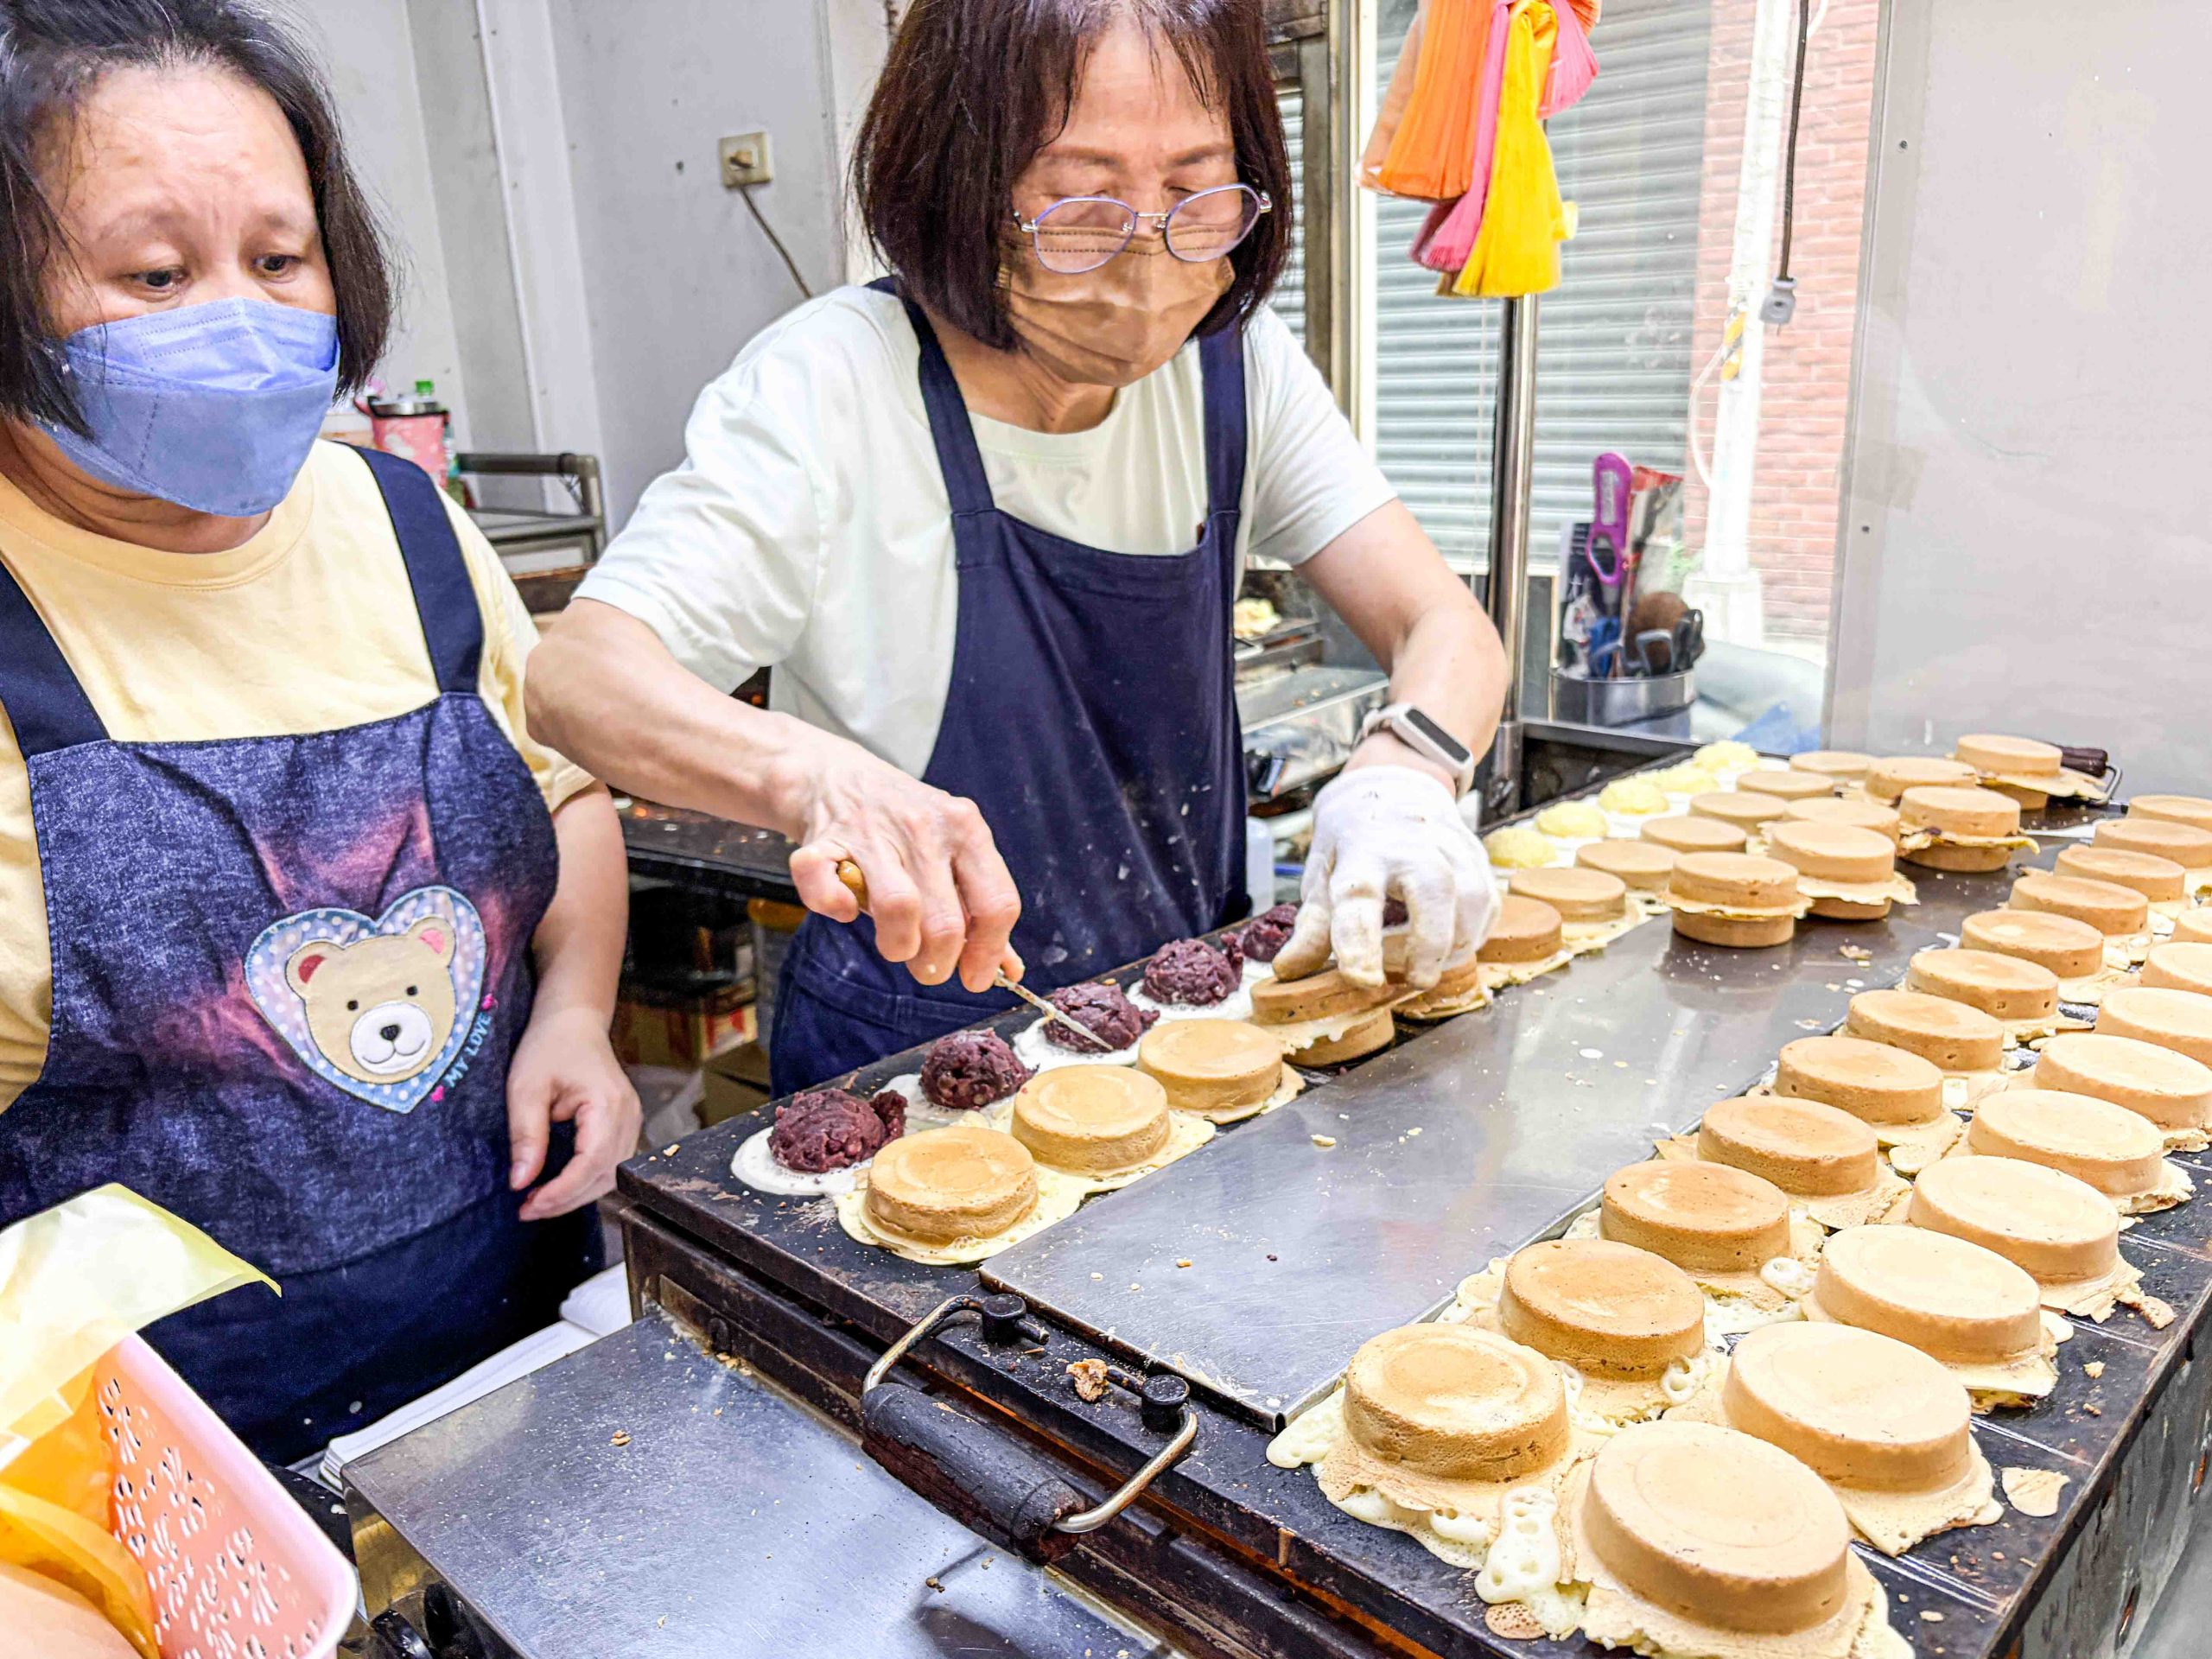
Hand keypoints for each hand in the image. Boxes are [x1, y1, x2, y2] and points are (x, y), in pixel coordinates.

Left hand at [507, 1006, 641, 1221]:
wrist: (573, 1021)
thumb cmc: (550, 1046)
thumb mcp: (526, 1088)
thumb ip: (526, 1136)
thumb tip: (521, 1182)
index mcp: (608, 1104)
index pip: (592, 1163)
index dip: (562, 1191)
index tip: (529, 1205)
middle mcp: (628, 1116)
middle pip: (605, 1176)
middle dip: (566, 1199)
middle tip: (527, 1210)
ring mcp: (631, 1121)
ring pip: (610, 1175)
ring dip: (576, 1194)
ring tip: (539, 1201)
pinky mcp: (623, 1125)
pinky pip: (610, 1163)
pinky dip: (585, 1180)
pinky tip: (558, 1185)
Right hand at [778, 726, 1020, 992]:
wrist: (838, 776)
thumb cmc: (907, 825)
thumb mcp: (956, 850)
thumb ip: (981, 909)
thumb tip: (1011, 970)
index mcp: (966, 829)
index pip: (997, 904)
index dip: (989, 953)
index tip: (975, 978)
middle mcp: (924, 826)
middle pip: (946, 922)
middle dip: (937, 963)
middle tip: (928, 965)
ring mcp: (872, 831)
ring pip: (897, 909)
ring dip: (896, 946)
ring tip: (895, 945)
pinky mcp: (824, 839)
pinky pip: (825, 887)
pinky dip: (834, 909)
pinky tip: (846, 909)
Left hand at [1275, 765, 1497, 989]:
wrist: (1395, 784)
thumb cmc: (1355, 840)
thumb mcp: (1323, 873)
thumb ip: (1313, 926)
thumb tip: (1289, 970)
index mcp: (1362, 849)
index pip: (1358, 895)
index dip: (1359, 941)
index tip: (1361, 979)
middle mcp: (1410, 842)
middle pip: (1435, 887)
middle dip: (1430, 940)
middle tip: (1417, 980)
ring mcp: (1450, 845)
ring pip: (1472, 895)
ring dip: (1457, 942)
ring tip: (1428, 968)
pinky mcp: (1477, 856)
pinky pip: (1489, 901)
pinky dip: (1475, 932)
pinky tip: (1451, 947)